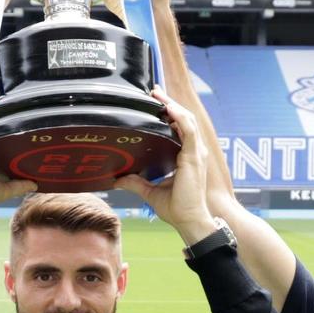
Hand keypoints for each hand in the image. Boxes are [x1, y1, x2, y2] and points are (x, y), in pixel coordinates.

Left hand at [114, 90, 212, 243]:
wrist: (189, 220)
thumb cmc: (177, 208)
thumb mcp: (150, 192)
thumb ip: (135, 182)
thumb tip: (117, 179)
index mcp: (186, 156)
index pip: (179, 128)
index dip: (170, 113)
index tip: (156, 104)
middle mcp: (193, 151)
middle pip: (183, 119)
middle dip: (170, 103)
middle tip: (154, 92)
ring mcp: (196, 153)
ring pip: (187, 120)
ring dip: (173, 105)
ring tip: (158, 95)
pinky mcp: (194, 157)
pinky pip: (188, 130)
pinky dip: (179, 116)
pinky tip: (168, 108)